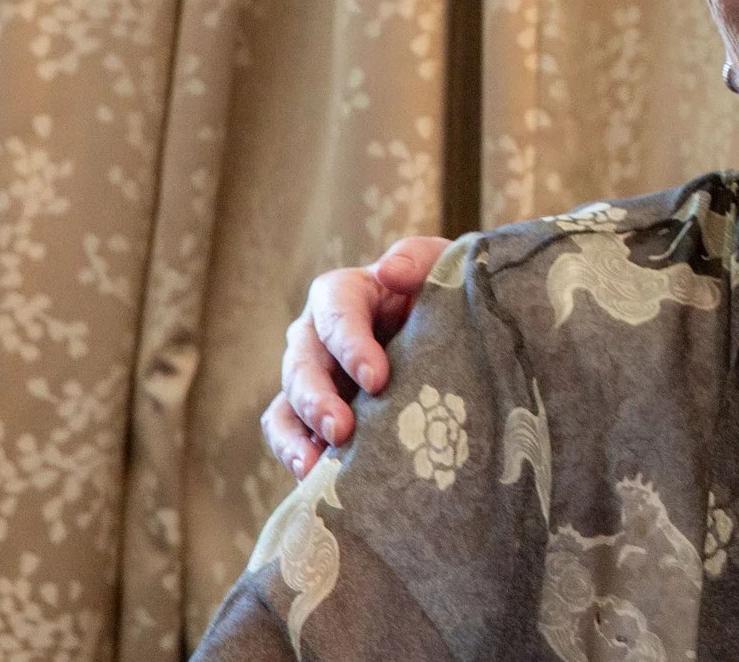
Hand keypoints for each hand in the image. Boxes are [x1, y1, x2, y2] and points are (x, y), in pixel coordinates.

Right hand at [260, 235, 449, 476]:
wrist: (452, 336)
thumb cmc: (443, 296)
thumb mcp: (443, 267)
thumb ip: (419, 260)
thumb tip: (388, 271)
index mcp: (345, 292)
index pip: (336, 311)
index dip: (351, 345)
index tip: (378, 379)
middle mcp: (317, 333)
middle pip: (302, 361)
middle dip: (318, 398)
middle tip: (343, 430)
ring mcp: (311, 375)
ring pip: (286, 402)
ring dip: (298, 434)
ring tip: (315, 467)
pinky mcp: (311, 412)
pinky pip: (287, 433)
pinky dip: (293, 453)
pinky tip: (312, 480)